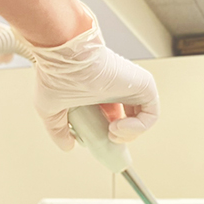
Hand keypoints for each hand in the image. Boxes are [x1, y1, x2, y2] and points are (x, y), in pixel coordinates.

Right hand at [23, 5, 158, 150]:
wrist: (65, 57)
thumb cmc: (56, 75)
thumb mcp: (51, 109)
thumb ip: (58, 129)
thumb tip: (67, 146)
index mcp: (101, 93)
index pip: (113, 118)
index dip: (105, 134)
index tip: (94, 139)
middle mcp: (119, 89)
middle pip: (130, 121)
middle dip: (119, 137)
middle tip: (106, 138)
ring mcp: (133, 87)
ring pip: (143, 119)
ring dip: (129, 134)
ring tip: (112, 132)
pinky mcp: (145, 85)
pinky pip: (152, 114)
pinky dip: (139, 127)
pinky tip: (119, 127)